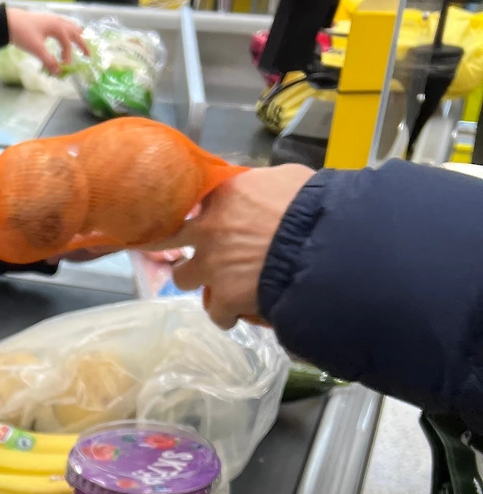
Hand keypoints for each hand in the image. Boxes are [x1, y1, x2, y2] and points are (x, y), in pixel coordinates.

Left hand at [6, 8, 86, 71]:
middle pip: (74, 32)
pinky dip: (66, 30)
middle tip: (88, 55)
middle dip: (82, 44)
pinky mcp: (45, 20)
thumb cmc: (23, 34)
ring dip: (76, 33)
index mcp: (58, 27)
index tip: (63, 68)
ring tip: (81, 37)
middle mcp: (58, 22)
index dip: (67, 58)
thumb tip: (58, 73)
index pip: (67, 45)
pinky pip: (61, 24)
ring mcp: (52, 19)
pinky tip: (63, 33)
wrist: (8, 21)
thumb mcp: (36, 49)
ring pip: (69, 26)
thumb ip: (48, 61)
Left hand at [149, 164, 314, 327]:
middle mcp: (208, 229)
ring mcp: (212, 265)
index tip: (202, 219)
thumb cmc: (312, 206)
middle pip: (168, 239)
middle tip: (186, 249)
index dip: (197, 213)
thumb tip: (260, 193)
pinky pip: (215, 312)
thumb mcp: (286, 179)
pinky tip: (239, 313)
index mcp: (222, 194)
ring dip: (200, 281)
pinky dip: (227, 314)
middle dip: (174, 246)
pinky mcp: (224, 297)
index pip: (191, 201)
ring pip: (183, 278)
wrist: (324, 246)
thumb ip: (260, 186)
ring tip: (218, 286)